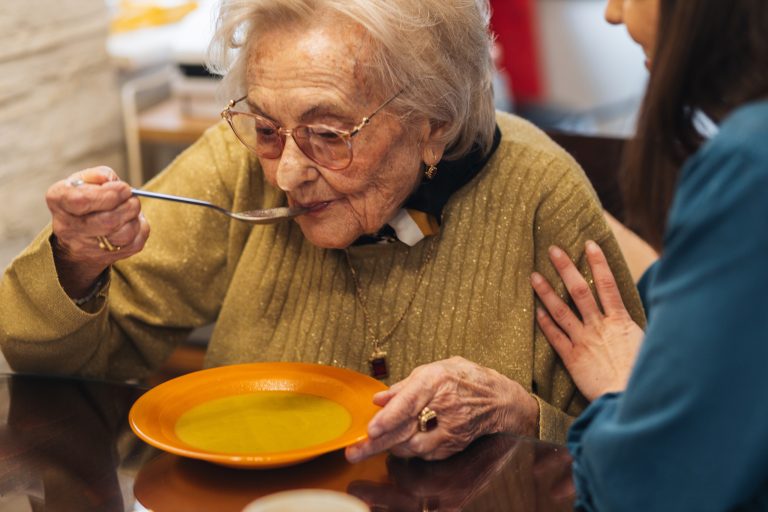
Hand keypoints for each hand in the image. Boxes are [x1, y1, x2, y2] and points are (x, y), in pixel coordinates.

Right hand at [46, 167, 148, 296]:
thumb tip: (110, 180)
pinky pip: (135, 243)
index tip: (123, 188)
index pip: (81, 200)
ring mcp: (86, 246)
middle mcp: (68, 227)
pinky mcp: (106, 257)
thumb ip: (98, 175)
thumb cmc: (85, 200)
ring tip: (130, 209)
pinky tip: (131, 222)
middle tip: (131, 196)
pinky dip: (140, 229)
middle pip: (108, 220)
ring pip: (124, 235)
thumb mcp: (84, 181)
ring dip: (135, 217)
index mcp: (59, 201)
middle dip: (128, 205)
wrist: (79, 234)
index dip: (108, 194)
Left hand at [345, 356, 538, 462]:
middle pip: (406, 429)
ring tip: (378, 442)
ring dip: (392, 446)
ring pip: (413, 445)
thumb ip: (405, 385)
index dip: (389, 417)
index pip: (409, 401)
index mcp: (436, 380)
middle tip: (355, 452)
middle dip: (377, 444)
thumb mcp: (435, 369)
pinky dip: (411, 449)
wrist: (500, 399)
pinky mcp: (454, 444)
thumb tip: (379, 399)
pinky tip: (403, 443)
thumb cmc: (465, 379)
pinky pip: (425, 453)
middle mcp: (444, 404)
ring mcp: (451, 427)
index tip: (372, 429)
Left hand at [530, 241, 643, 400]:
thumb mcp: (648, 343)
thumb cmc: (643, 373)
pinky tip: (536, 310)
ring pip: (561, 311)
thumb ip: (640, 325)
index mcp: (621, 321)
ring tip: (534, 275)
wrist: (629, 398)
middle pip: (579, 291)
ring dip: (547, 292)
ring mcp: (584, 341)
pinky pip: (555, 337)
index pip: (607, 284)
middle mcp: (599, 326)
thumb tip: (656, 307)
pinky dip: (545, 323)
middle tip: (553, 250)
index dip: (598, 263)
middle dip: (565, 268)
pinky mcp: (572, 358)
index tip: (589, 244)